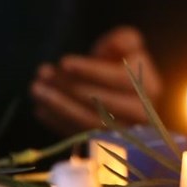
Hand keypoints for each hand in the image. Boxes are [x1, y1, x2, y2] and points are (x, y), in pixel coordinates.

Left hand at [30, 26, 163, 135]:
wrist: (121, 93)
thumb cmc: (121, 64)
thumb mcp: (127, 46)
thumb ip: (125, 40)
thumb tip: (117, 44)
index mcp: (149, 88)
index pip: (121, 80)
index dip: (92, 71)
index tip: (64, 61)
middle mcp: (140, 115)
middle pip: (104, 105)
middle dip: (70, 90)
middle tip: (42, 75)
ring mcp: (121, 134)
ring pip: (89, 124)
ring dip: (59, 107)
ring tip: (36, 89)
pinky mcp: (102, 146)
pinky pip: (79, 137)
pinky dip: (57, 122)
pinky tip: (40, 108)